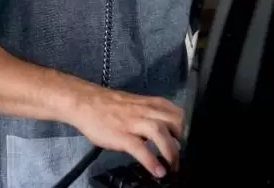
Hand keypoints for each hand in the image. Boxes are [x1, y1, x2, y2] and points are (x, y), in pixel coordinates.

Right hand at [69, 87, 183, 177]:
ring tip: (173, 167)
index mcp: (152, 104)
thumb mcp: (137, 106)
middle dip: (183, 141)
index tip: (189, 144)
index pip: (179, 113)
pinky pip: (140, 148)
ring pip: (160, 132)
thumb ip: (152, 116)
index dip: (187, 129)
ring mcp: (133, 122)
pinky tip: (157, 171)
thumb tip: (168, 135)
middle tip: (181, 157)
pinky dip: (151, 160)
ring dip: (170, 151)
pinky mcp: (121, 135)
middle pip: (175, 122)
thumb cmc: (110, 106)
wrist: (85, 102)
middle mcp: (146, 111)